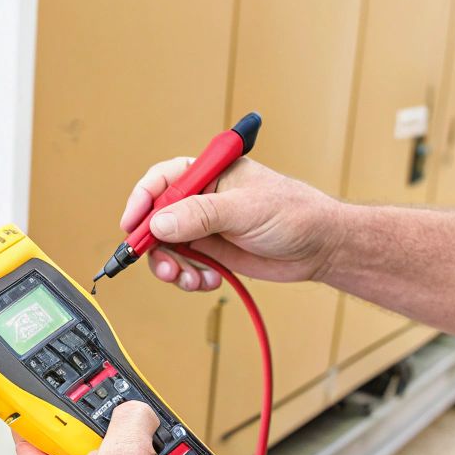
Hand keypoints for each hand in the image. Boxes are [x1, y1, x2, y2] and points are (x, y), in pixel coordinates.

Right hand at [121, 157, 344, 292]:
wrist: (322, 247)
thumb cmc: (294, 213)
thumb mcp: (245, 209)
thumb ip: (201, 215)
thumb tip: (160, 223)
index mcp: (209, 173)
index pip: (163, 180)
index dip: (142, 200)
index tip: (132, 224)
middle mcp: (203, 198)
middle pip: (158, 219)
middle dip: (156, 245)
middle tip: (164, 267)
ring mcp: (206, 227)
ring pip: (168, 248)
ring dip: (173, 267)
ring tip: (191, 279)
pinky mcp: (214, 252)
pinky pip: (186, 266)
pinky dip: (190, 278)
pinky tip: (209, 282)